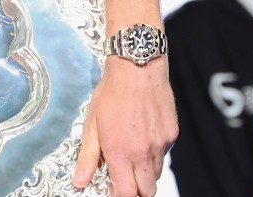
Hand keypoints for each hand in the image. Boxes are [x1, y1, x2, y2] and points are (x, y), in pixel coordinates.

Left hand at [73, 57, 177, 194]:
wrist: (137, 68)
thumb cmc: (113, 92)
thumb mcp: (92, 124)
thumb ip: (87, 157)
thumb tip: (80, 181)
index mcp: (121, 152)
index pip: (127, 193)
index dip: (121, 196)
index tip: (115, 190)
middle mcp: (143, 151)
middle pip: (147, 191)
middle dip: (137, 190)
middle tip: (126, 179)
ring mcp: (160, 143)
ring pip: (156, 173)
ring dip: (146, 173)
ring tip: (134, 155)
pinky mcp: (172, 133)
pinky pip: (164, 154)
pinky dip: (155, 154)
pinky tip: (144, 137)